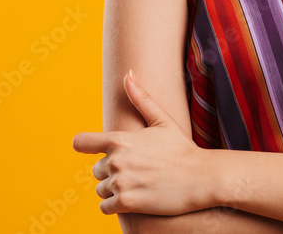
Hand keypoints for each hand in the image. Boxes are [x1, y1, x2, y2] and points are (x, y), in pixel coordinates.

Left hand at [72, 70, 208, 215]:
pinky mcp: (126, 203)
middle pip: (96, 169)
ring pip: (101, 189)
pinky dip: (116, 205)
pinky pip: (105, 207)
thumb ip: (141, 98)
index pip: (81, 142)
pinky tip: (134, 199)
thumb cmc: (182, 148)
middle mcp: (116, 160)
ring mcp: (120, 182)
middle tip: (136, 170)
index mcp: (120, 139)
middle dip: (111, 171)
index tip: (91, 150)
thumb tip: (128, 74)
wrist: (201, 177)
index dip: (84, 146)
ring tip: (137, 184)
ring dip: (114, 189)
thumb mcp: (162, 120)